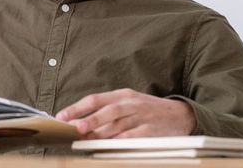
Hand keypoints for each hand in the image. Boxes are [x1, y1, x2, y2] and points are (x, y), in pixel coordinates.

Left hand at [55, 89, 194, 138]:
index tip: (62, 116)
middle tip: (74, 128)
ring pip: (117, 125)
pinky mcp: (150, 131)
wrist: (180, 115)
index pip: (96, 99)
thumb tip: (82, 122)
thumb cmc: (148, 110)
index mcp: (122, 95)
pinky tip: (109, 146)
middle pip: (107, 111)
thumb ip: (108, 111)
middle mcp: (130, 103)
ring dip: (100, 133)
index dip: (78, 107)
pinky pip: (133, 137)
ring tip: (85, 139)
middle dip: (89, 120)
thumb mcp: (129, 102)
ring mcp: (141, 117)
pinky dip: (120, 141)